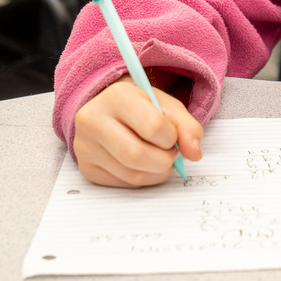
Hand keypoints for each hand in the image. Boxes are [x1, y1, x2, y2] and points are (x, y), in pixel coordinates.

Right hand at [73, 74, 203, 186]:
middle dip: (165, 160)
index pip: (153, 127)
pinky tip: (144, 165)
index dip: (172, 137)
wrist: (113, 110)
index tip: (173, 136)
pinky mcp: (86, 168)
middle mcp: (92, 120)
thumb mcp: (168, 107)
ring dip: (157, 172)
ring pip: (131, 174)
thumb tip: (195, 154)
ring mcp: (85, 146)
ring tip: (160, 158)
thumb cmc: (144, 107)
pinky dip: (143, 179)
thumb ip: (187, 127)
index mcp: (116, 97)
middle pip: (137, 155)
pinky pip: (123, 184)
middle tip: (171, 153)